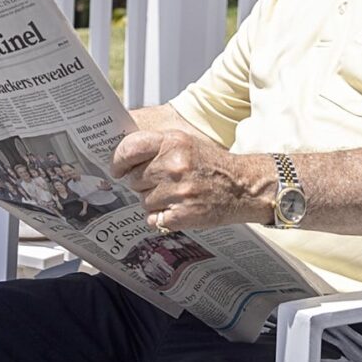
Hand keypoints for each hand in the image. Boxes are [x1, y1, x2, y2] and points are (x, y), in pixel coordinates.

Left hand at [110, 129, 269, 232]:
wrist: (244, 186)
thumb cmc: (212, 165)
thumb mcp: (185, 143)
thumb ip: (155, 147)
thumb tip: (121, 159)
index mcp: (173, 142)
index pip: (129, 148)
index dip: (118, 161)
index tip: (118, 169)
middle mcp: (174, 165)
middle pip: (133, 179)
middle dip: (143, 183)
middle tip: (163, 182)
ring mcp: (178, 191)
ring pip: (143, 200)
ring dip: (154, 201)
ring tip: (175, 195)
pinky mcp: (182, 214)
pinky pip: (153, 219)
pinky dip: (161, 218)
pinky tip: (177, 209)